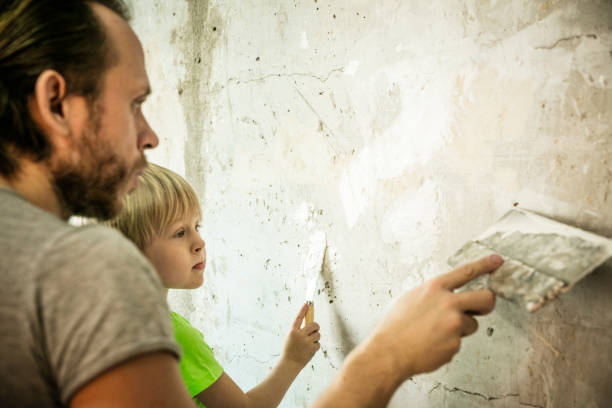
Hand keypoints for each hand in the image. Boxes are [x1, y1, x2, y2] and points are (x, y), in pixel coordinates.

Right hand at [281, 303, 320, 366]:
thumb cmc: (290, 350)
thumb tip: (311, 324)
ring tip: (309, 343)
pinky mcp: (312, 349)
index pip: (299, 318)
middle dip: (316, 327)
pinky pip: (318, 344)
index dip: (303, 310)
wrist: (290, 364)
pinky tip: (309, 350)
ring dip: (316, 337)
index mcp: (292, 331)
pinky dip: (315, 346)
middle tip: (314, 329)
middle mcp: (300, 335)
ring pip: (318, 334)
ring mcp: (306, 342)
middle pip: (314, 325)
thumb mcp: (290, 338)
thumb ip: (298, 331)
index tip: (307, 304)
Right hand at [365, 254, 501, 380]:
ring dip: (459, 330)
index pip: (466, 271)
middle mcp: (448, 302)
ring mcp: (454, 323)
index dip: (484, 264)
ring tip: (436, 333)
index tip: (497, 260)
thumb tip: (444, 295)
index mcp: (435, 288)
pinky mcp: (455, 343)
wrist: (389, 351)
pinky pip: (459, 342)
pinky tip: (432, 345)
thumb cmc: (396, 326)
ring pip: (471, 324)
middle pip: (485, 298)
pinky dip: (448, 345)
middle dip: (487, 303)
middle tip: (481, 308)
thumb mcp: (411, 298)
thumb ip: (432, 295)